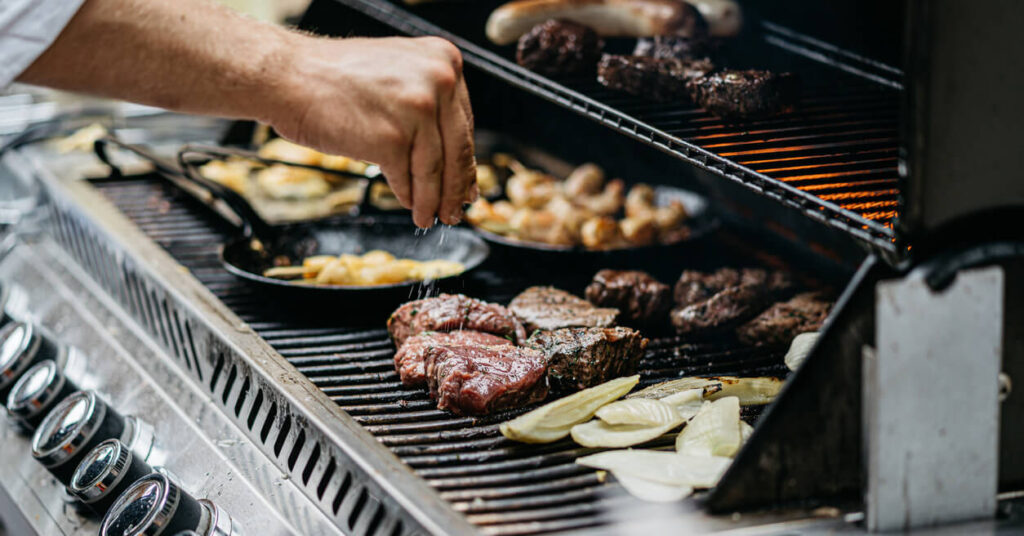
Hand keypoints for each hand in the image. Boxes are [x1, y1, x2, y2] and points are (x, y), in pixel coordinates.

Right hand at [269, 35, 476, 227]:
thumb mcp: (396, 73)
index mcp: (444, 59)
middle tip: (457, 208)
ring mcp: (417, 110)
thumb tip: (450, 150)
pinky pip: (409, 178)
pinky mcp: (393, 139)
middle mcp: (439, 79)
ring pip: (435, 169)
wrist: (287, 76)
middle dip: (456, 186)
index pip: (464, 122)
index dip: (465, 158)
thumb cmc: (332, 77)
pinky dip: (409, 196)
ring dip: (434, 200)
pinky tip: (409, 205)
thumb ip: (427, 100)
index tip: (467, 182)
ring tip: (432, 217)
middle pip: (458, 148)